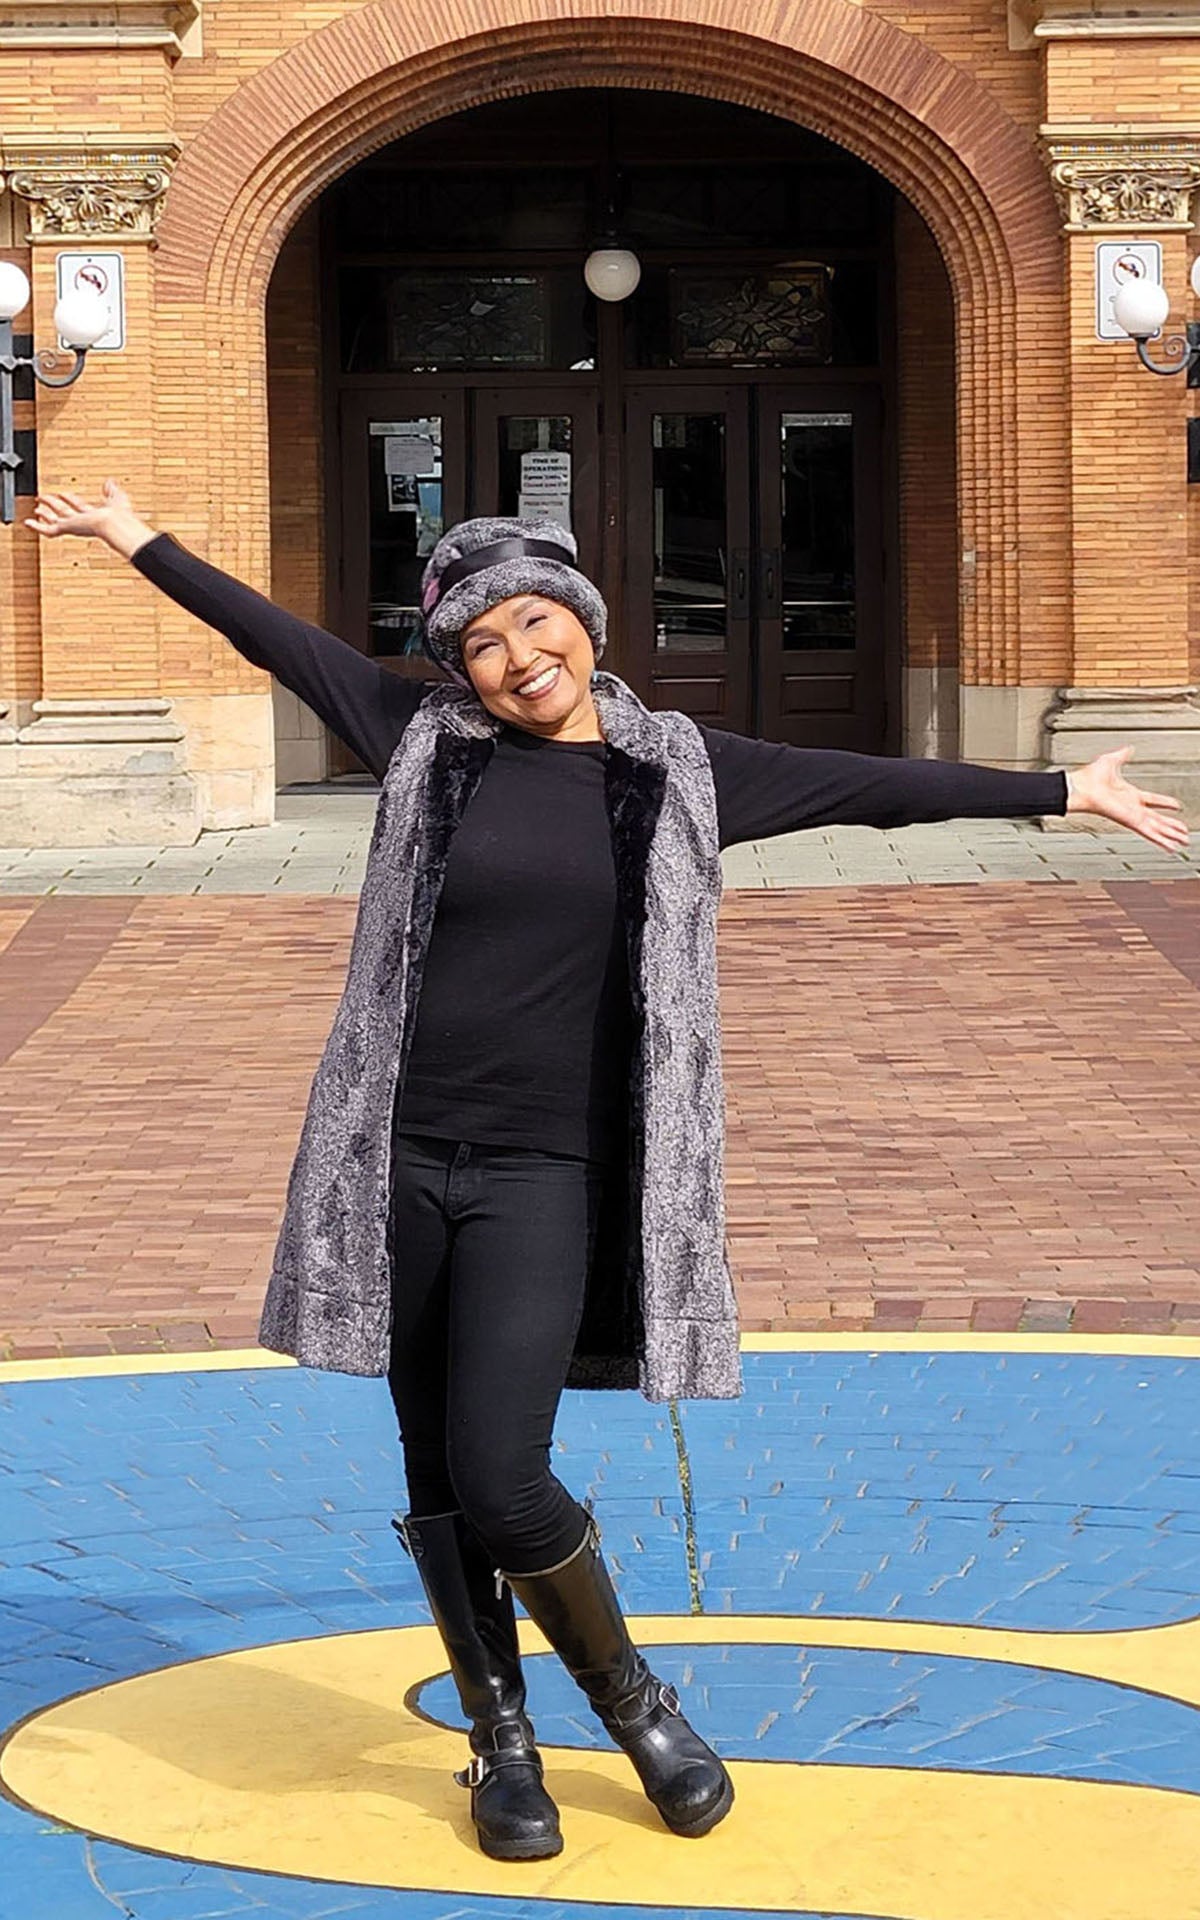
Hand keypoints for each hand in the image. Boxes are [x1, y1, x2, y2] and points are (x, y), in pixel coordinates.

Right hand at [26, 479, 155, 558]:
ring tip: (36, 509)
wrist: (115, 523)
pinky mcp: (67, 529)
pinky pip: (49, 530)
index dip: (70, 499)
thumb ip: (112, 490)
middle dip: (54, 505)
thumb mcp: (116, 497)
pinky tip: (29, 522)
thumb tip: (110, 482)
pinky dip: (38, 527)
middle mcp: (83, 522)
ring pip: (55, 520)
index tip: (63, 494)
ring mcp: (74, 526)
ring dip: (45, 514)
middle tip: (43, 500)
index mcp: (94, 515)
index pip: (78, 506)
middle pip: (64, 513)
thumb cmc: (119, 515)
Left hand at [1066, 747, 1190, 853]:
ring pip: (1157, 828)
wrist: (1081, 788)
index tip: (1176, 805)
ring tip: (1184, 841)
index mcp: (1130, 794)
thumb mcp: (1111, 761)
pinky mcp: (1131, 822)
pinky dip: (1162, 840)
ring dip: (1172, 835)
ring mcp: (1133, 816)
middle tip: (1184, 832)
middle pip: (1158, 819)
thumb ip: (1122, 755)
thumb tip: (1129, 748)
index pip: (1153, 800)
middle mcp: (1132, 807)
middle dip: (1172, 825)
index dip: (1165, 803)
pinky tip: (1171, 846)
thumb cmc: (1090, 777)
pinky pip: (1150, 833)